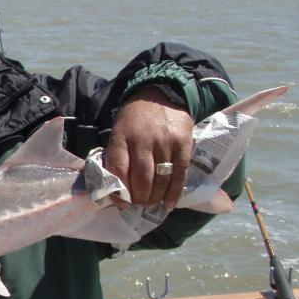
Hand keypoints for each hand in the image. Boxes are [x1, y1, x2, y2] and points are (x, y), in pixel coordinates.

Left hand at [106, 86, 192, 208]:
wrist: (160, 94)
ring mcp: (165, 141)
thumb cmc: (135, 119)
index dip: (119, 192)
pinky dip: (174, 192)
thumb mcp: (119, 132)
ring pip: (161, 178)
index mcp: (121, 137)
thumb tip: (115, 189)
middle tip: (138, 204)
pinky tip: (169, 203)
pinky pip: (180, 173)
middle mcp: (143, 140)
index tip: (121, 203)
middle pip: (141, 178)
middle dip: (139, 198)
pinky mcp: (183, 143)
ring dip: (155, 197)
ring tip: (151, 203)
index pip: (118, 169)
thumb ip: (117, 156)